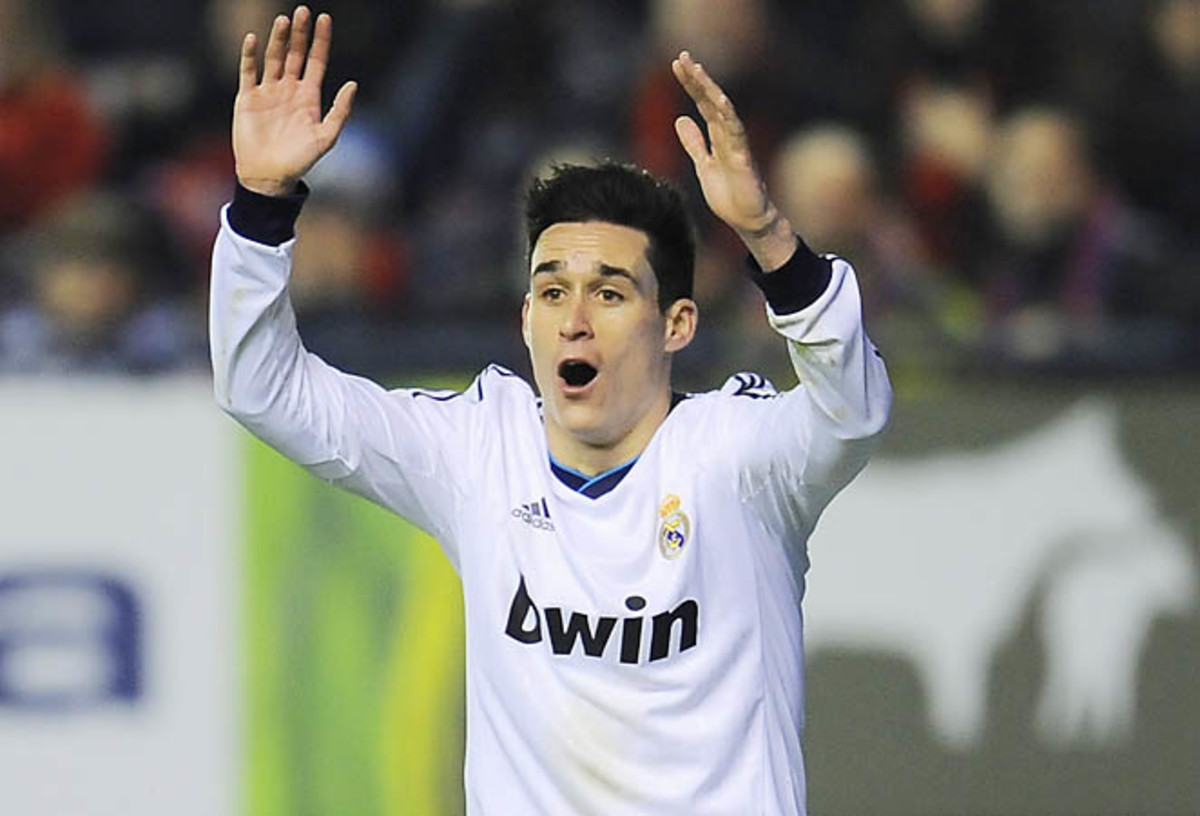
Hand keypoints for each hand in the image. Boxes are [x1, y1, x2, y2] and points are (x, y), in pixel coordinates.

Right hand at [233, 6, 356, 196]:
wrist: (269, 176)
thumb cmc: (300, 160)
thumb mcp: (326, 137)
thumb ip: (340, 111)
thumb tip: (353, 84)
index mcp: (309, 97)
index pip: (316, 61)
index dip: (320, 41)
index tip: (324, 19)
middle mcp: (289, 89)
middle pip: (295, 53)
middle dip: (299, 33)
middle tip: (302, 11)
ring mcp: (268, 91)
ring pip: (273, 58)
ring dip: (277, 39)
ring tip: (283, 20)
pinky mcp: (247, 98)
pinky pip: (248, 71)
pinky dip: (250, 55)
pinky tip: (253, 39)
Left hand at [672, 52, 795, 270]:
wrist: (748, 221)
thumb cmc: (729, 195)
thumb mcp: (704, 164)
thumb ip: (694, 143)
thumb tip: (681, 119)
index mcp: (718, 136)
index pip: (703, 104)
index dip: (691, 84)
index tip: (677, 64)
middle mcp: (729, 136)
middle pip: (712, 101)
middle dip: (697, 79)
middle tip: (682, 57)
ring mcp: (737, 146)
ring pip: (724, 112)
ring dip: (710, 90)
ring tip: (697, 70)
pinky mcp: (743, 161)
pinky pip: (736, 135)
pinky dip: (729, 118)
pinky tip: (721, 101)